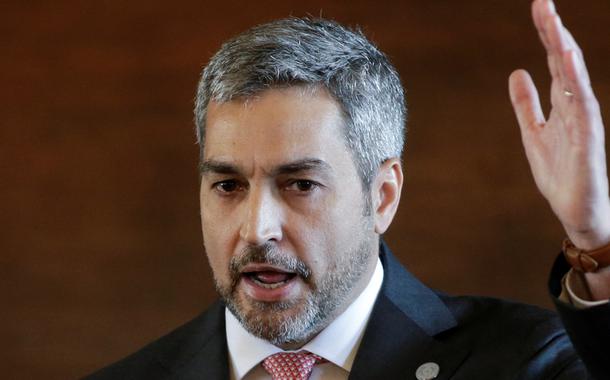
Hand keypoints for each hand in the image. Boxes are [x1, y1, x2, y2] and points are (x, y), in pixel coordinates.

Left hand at [509, 0, 609, 298]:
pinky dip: (575, 81)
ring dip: (564, 51)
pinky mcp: (588, 139)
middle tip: (542, 4)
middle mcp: (575, 106)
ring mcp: (584, 121)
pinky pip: (582, 105)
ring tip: (554, 25)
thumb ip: (526, 104)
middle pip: (563, 63)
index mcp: (562, 104)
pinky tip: (566, 60)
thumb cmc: (560, 173)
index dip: (546, 35)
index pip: (553, 62)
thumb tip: (516, 72)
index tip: (539, 7)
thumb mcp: (533, 133)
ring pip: (575, 79)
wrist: (576, 211)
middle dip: (554, 33)